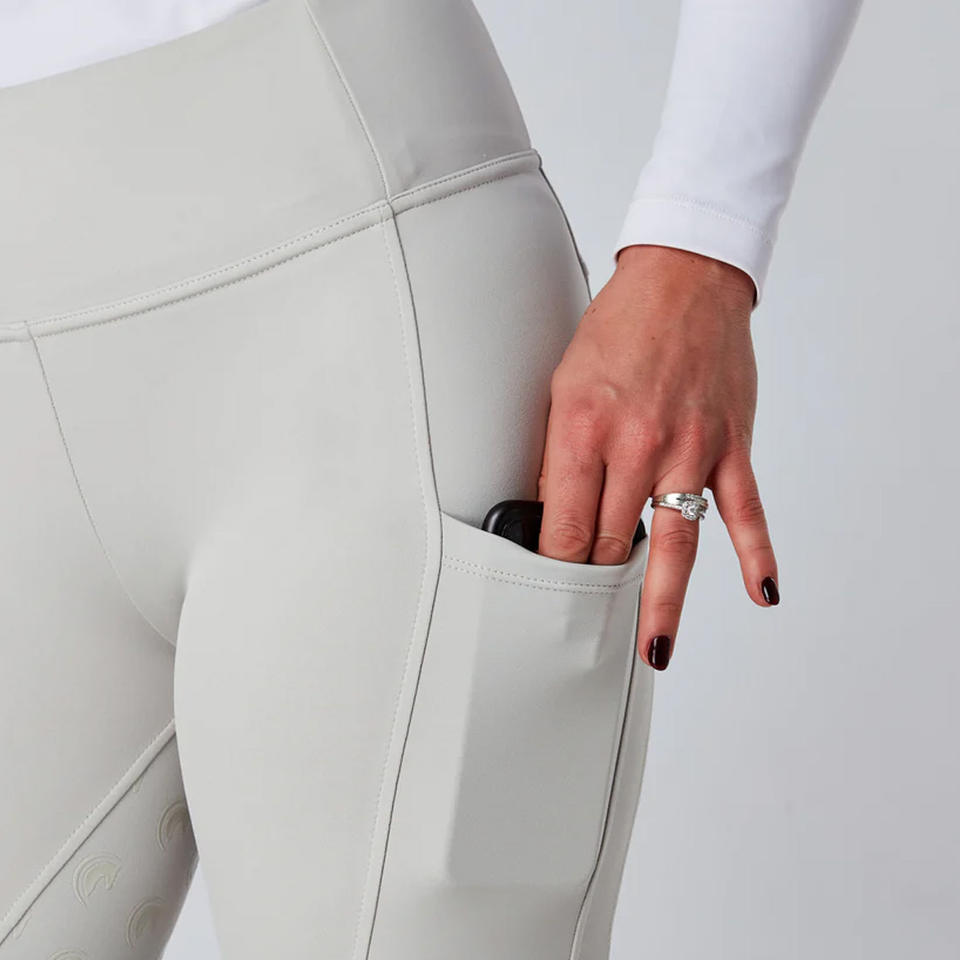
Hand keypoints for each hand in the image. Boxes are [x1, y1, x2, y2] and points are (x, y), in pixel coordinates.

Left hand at [537, 244, 778, 670]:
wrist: (683, 278)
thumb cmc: (618, 327)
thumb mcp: (563, 383)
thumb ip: (559, 452)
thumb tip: (552, 511)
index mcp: (584, 429)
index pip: (563, 524)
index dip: (553, 565)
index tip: (547, 592)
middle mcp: (637, 445)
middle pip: (610, 540)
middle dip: (594, 579)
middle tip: (585, 616)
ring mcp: (690, 449)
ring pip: (674, 545)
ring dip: (662, 603)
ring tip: (653, 649)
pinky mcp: (730, 445)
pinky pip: (745, 511)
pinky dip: (756, 553)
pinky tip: (760, 592)